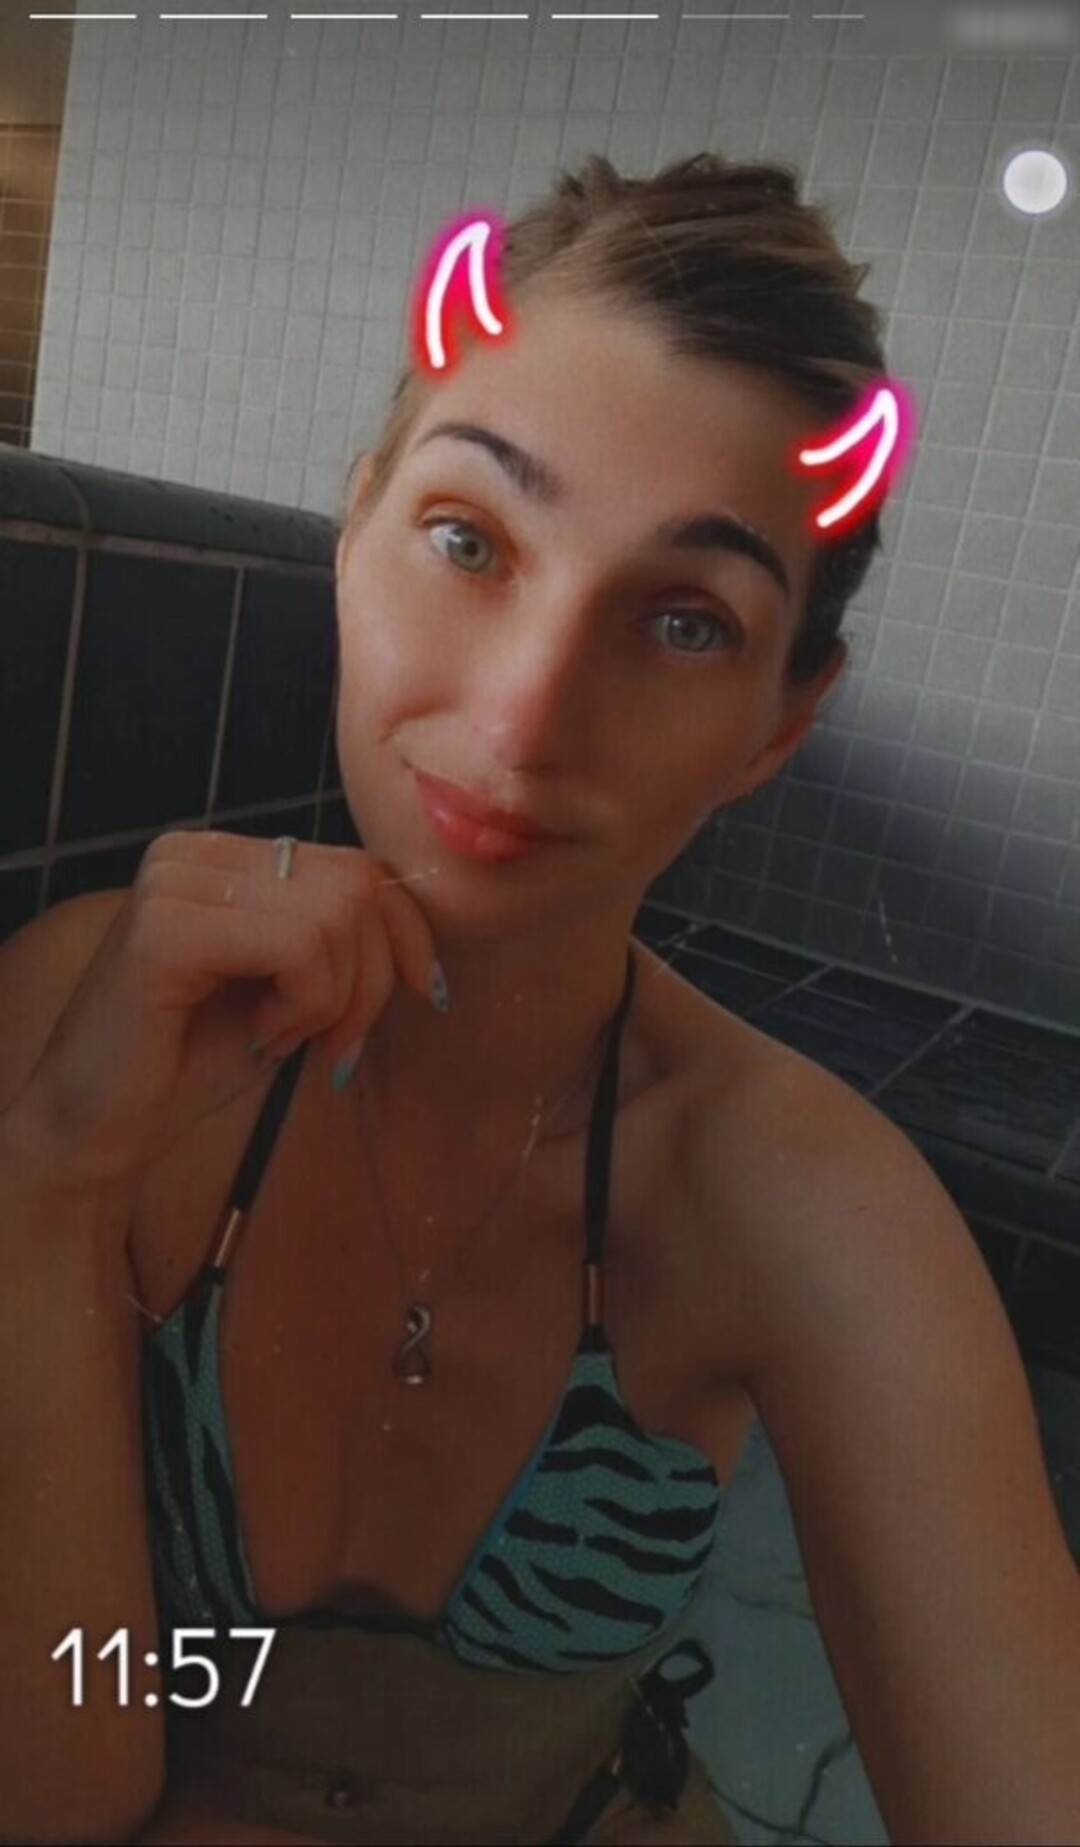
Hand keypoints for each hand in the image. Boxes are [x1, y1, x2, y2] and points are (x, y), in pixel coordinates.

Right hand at [9, 830, 438, 1199]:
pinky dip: (305, 1006)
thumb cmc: (192, 1061)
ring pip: (336, 916)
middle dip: (372, 979)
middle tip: (331, 1043)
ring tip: (281, 1037)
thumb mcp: (291, 988)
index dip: (407, 933)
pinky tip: (259, 1037)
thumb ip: (341, 942)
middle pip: (357, 886)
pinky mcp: (164, 928)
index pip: (357, 866)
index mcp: (223, 857)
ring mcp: (174, 882)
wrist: (98, 1129)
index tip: (421, 995)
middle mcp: (193, 851)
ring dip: (334, 1000)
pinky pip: (299, 948)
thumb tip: (422, 924)